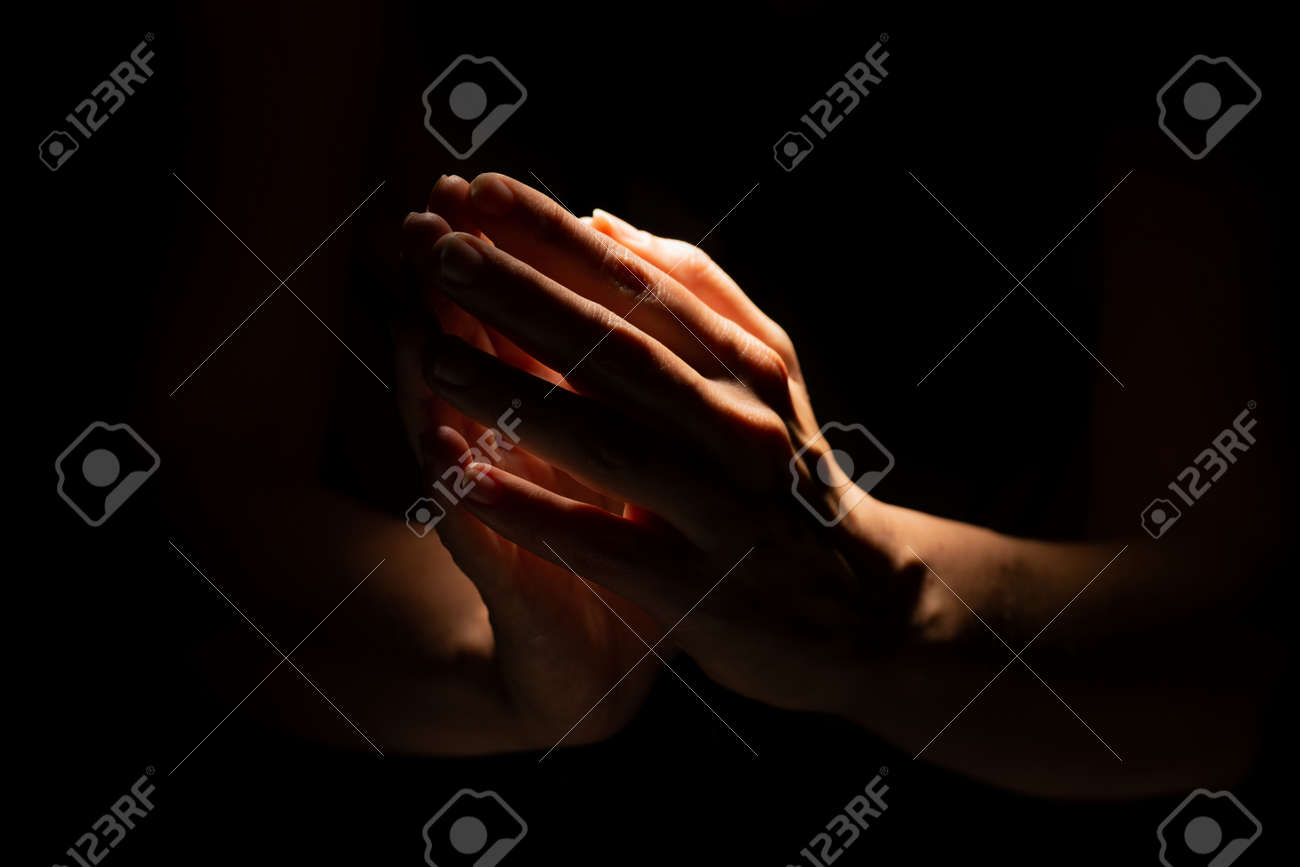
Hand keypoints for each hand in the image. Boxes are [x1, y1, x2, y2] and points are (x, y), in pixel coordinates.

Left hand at [401, 173, 921, 717]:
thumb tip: (601, 219)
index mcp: (747, 368)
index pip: (643, 286)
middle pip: (617, 350)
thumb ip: (694, 290)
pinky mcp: (696, 590)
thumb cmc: (786, 474)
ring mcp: (720, 511)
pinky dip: (528, 510)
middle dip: (520, 295)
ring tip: (434, 352)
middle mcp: (738, 429)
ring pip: (605, 441)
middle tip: (437, 246)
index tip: (479, 187)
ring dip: (515, 395)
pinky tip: (460, 479)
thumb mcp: (764, 372)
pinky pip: (598, 544)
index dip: (557, 236)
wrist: (860, 609)